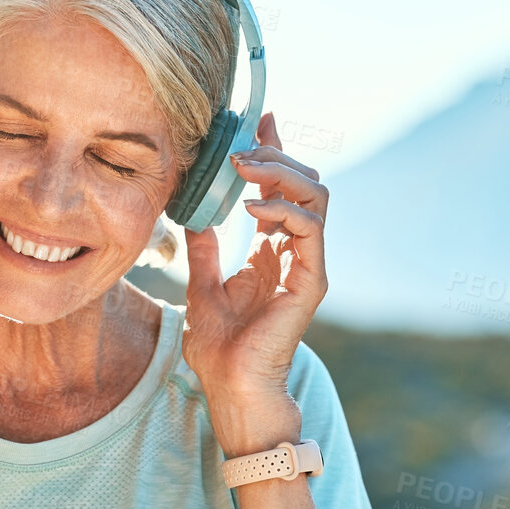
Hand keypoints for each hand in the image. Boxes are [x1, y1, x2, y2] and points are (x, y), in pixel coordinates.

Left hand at [181, 111, 328, 411]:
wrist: (230, 387)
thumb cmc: (219, 349)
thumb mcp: (201, 286)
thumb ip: (204, 250)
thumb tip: (194, 216)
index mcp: (273, 251)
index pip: (283, 189)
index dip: (274, 152)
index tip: (257, 121)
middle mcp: (296, 253)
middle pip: (306, 183)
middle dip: (276, 156)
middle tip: (241, 147)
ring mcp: (307, 265)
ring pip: (316, 197)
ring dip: (281, 173)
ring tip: (244, 167)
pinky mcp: (310, 281)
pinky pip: (309, 229)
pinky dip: (283, 208)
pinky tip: (251, 206)